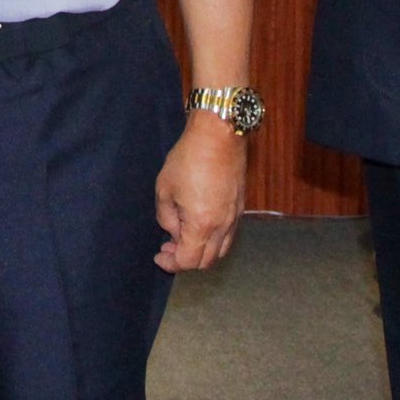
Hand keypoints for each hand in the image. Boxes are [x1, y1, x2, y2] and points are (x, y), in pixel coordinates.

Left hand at [153, 115, 247, 271]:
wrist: (219, 135)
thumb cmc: (189, 158)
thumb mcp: (165, 188)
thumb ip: (166, 217)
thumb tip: (173, 230)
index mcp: (202, 225)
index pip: (188, 261)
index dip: (171, 263)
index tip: (159, 256)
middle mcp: (222, 227)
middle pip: (207, 262)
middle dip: (185, 260)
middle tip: (168, 247)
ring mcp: (234, 218)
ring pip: (220, 250)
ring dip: (201, 251)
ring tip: (183, 236)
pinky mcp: (240, 207)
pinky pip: (228, 235)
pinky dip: (213, 239)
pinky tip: (199, 224)